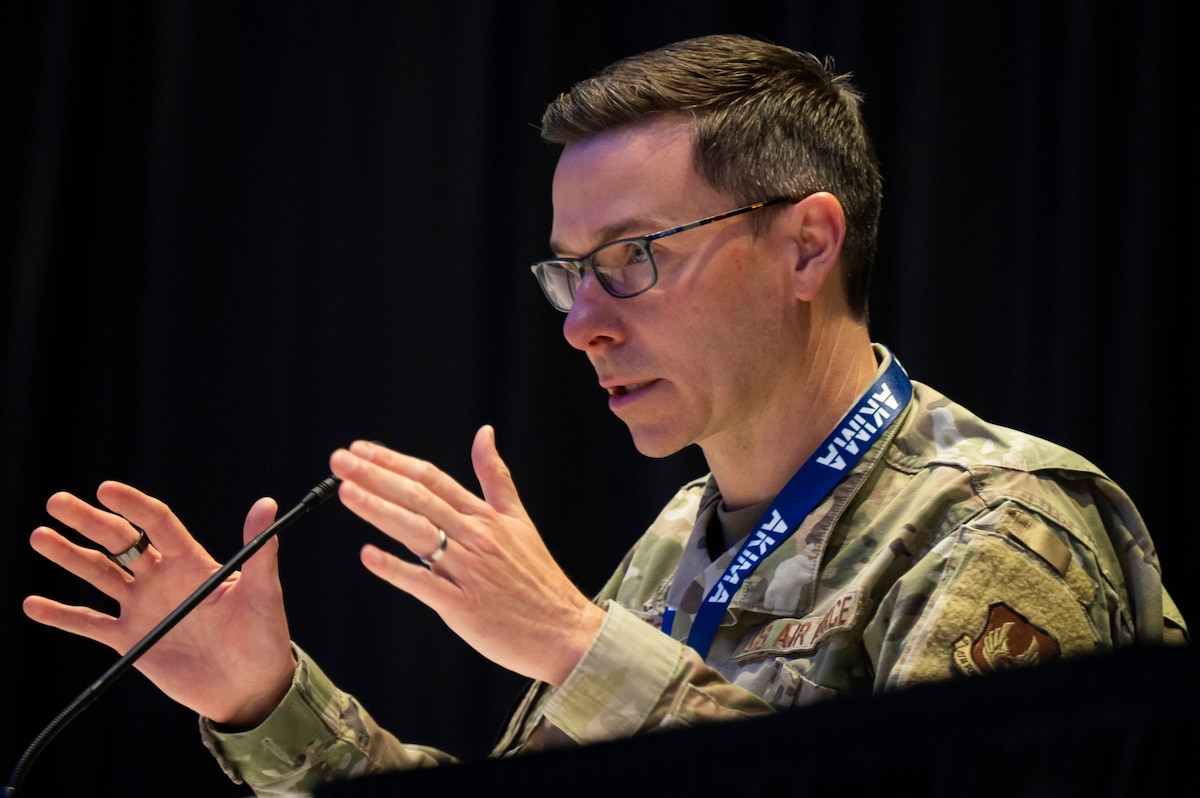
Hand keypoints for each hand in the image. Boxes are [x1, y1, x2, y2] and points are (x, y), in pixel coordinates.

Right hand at [22, 481, 296, 727]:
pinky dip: (62, 615)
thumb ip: (259, 549)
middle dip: (89, 521)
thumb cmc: (264, 635)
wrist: (252, 687)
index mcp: (193, 562)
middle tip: (57, 503)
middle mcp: (163, 579)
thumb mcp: (263, 591)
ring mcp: (144, 609)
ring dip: (69, 556)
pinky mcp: (132, 642)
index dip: (132, 505)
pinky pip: (90, 624)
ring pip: (99, 575)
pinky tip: (33, 604)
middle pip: (120, 543)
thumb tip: (267, 504)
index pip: (156, 523)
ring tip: (40, 536)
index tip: (106, 489)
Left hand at [330, 426, 606, 685]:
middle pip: (419, 498)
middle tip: (339, 460)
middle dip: (375, 476)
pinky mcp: (462, 606)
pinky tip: (367, 555)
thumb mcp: (519, 519)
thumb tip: (483, 433)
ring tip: (345, 492)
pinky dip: (395, 569)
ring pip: (417, 533)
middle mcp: (475, 537)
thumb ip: (496, 477)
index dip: (393, 462)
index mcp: (484, 516)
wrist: (564, 629)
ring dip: (379, 509)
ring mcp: (468, 571)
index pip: (432, 479)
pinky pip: (423, 583)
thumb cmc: (538, 578)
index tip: (360, 449)